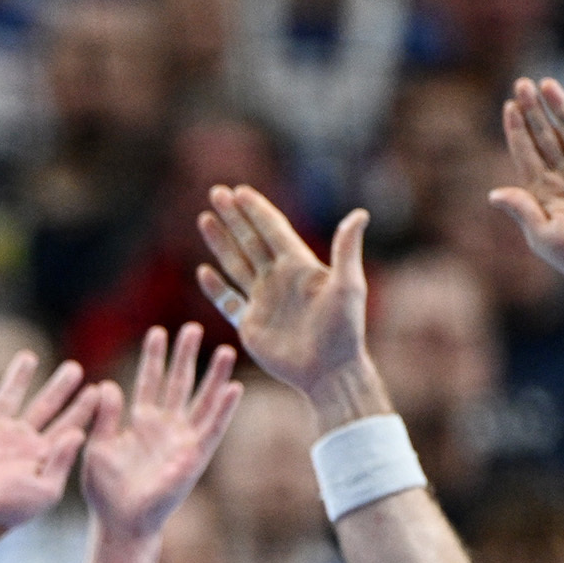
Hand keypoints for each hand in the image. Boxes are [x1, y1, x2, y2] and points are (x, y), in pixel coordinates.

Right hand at [0, 351, 102, 528]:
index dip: (83, 408)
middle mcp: (18, 439)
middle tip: (75, 367)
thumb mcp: (45, 491)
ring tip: (29, 357)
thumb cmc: (9, 510)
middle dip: (59, 387)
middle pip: (44, 405)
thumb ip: (62, 462)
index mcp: (40, 453)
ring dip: (19, 377)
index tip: (100, 390)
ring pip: (9, 396)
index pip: (67, 424)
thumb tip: (79, 433)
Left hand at [79, 324, 242, 541]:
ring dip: (214, 377)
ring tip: (226, 350)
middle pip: (179, 383)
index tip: (158, 331)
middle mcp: (164, 426)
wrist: (120, 522)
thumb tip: (106, 385)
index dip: (154, 357)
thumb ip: (104, 416)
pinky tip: (234, 388)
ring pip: (202, 401)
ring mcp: (181, 440)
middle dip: (186, 356)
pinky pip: (212, 429)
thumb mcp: (97, 446)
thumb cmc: (105, 490)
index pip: (149, 381)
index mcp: (139, 422)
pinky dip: (223, 409)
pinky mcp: (194, 457)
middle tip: (193, 327)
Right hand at [197, 189, 373, 406]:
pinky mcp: (251, 324)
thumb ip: (346, 250)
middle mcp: (278, 279)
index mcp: (299, 265)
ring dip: (220, 243)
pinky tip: (203, 271)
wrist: (329, 371)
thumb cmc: (344, 330)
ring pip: (236, 264)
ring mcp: (263, 300)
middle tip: (215, 192)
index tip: (238, 190)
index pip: (273, 229)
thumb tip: (359, 213)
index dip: (256, 209)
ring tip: (204, 220)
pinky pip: (228, 301)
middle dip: (233, 217)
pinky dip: (215, 288)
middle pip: (250, 240)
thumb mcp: (349, 287)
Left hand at [486, 79, 563, 338]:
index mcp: (543, 191)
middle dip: (533, 111)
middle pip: (545, 135)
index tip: (508, 107)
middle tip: (521, 84)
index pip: (526, 153)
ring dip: (559, 108)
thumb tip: (493, 194)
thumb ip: (522, 210)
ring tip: (546, 84)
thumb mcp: (544, 235)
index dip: (517, 131)